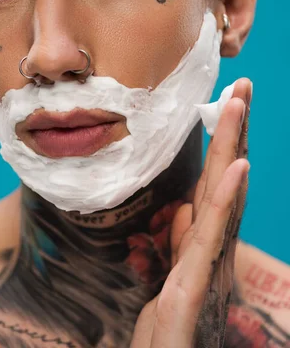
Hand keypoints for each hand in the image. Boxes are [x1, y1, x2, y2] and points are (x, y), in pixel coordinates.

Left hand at [130, 78, 251, 347]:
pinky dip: (225, 200)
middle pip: (224, 179)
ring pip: (222, 197)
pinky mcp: (194, 289)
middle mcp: (212, 250)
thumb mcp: (168, 278)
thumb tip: (185, 208)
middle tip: (242, 86)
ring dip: (232, 148)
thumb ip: (180, 243)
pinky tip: (237, 167)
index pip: (214, 183)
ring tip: (238, 105)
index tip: (228, 103)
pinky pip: (210, 238)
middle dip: (233, 132)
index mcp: (201, 245)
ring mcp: (208, 267)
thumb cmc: (168, 333)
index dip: (224, 143)